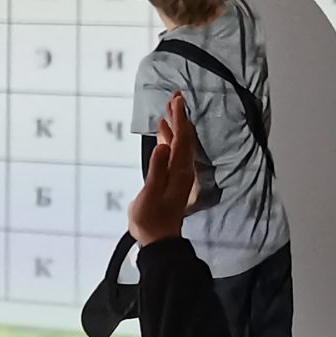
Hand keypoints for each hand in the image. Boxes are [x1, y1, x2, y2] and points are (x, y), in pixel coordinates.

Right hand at [128, 92, 200, 245]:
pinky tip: (163, 133)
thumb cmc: (151, 219)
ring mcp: (179, 174)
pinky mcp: (173, 179)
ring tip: (168, 109)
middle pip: (185, 138)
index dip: (179, 118)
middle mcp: (183, 170)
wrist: (158, 240)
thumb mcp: (150, 194)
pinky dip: (170, 138)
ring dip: (175, 126)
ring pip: (180, 144)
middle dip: (180, 117)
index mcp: (179, 171)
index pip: (181, 139)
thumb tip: (163, 145)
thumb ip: (156, 169)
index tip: (176, 100)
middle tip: (175, 96)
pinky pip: (174, 152)